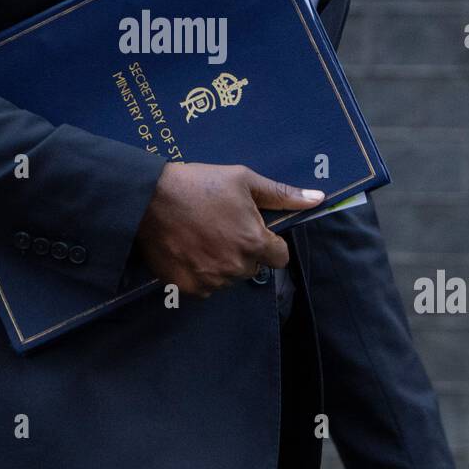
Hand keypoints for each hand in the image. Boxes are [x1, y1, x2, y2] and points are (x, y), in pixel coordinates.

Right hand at [135, 161, 323, 298]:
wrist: (149, 197)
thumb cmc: (199, 183)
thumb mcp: (244, 180)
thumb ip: (282, 194)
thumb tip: (318, 199)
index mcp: (254, 242)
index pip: (280, 257)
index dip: (269, 243)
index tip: (252, 230)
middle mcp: (235, 266)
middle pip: (253, 267)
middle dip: (243, 251)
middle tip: (222, 228)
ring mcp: (211, 280)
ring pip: (228, 278)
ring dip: (222, 264)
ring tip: (202, 237)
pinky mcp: (188, 287)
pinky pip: (205, 287)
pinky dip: (200, 273)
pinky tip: (189, 250)